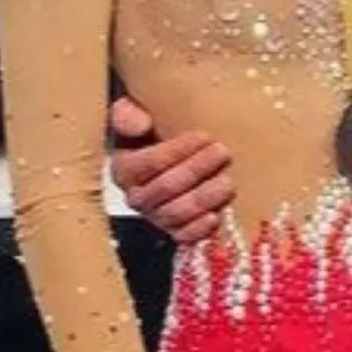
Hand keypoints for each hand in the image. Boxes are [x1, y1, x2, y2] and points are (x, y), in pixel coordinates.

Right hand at [110, 97, 234, 244]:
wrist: (165, 156)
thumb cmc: (153, 134)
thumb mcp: (135, 116)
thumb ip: (128, 114)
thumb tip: (139, 125)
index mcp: (124, 168)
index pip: (150, 162)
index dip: (178, 150)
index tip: (204, 136)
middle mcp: (136, 197)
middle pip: (166, 187)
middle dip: (196, 169)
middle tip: (222, 152)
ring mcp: (156, 217)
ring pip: (176, 213)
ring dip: (203, 198)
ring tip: (227, 182)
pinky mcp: (174, 232)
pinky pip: (183, 237)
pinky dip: (198, 230)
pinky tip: (214, 218)